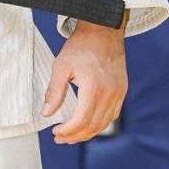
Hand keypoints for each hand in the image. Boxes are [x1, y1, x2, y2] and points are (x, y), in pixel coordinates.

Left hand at [42, 20, 127, 143]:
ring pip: (104, 123)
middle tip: (60, 138)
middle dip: (75, 136)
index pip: (81, 120)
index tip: (55, 131)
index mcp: (94, 88)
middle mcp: (110, 93)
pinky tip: (89, 124)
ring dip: (88, 133)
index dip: (67, 131)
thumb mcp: (62, 65)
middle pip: (93, 126)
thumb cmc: (81, 46)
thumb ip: (54, 91)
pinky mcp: (122, 89)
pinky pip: (113, 114)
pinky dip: (100, 123)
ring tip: (72, 135)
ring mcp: (118, 92)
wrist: (103, 30)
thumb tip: (46, 112)